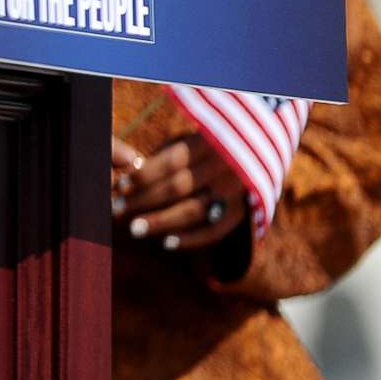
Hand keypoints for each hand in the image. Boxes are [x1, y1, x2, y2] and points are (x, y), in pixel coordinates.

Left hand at [113, 131, 248, 251]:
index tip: (120, 186)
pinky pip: (216, 230)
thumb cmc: (216, 143)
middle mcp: (227, 166)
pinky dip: (192, 239)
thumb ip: (170, 153)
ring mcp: (238, 191)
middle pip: (178, 187)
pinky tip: (167, 243)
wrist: (264, 151)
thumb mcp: (197, 137)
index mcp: (213, 141)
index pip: (171, 161)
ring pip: (194, 211)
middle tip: (116, 210)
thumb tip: (129, 170)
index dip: (143, 175)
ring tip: (134, 229)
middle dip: (143, 200)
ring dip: (161, 222)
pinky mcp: (245, 211)